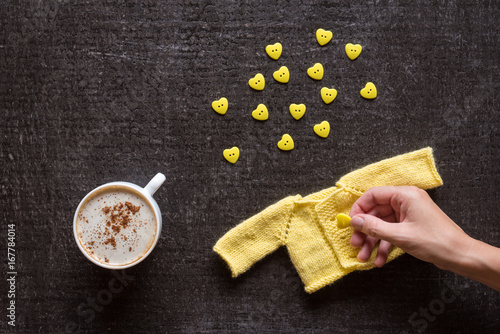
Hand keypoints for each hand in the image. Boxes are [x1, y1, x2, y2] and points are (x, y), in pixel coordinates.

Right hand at [349, 186, 472, 269]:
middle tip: (355, 244)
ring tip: (364, 257)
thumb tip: (354, 221)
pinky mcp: (411, 226)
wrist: (460, 256)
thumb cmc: (435, 241)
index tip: (350, 223)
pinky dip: (384, 245)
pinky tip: (379, 260)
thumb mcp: (400, 235)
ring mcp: (408, 214)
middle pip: (376, 212)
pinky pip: (391, 232)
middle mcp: (406, 201)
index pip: (373, 195)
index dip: (359, 208)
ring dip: (372, 241)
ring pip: (382, 225)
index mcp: (405, 195)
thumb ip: (374, 227)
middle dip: (365, 230)